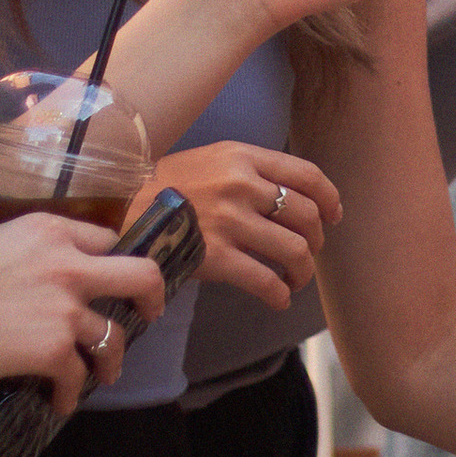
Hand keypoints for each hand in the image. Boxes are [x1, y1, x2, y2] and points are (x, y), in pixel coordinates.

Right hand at [0, 216, 167, 418]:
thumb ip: (2, 246)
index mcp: (50, 230)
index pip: (104, 241)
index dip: (106, 262)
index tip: (107, 280)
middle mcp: (69, 263)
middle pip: (140, 276)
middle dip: (151, 296)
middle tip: (149, 312)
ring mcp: (65, 308)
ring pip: (113, 337)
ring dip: (110, 359)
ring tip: (103, 373)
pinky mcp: (52, 349)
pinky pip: (78, 377)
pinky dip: (71, 395)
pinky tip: (60, 403)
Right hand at [152, 143, 341, 308]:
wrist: (120, 211)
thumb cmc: (166, 187)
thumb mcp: (212, 159)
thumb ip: (249, 170)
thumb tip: (290, 194)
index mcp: (243, 157)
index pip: (307, 175)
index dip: (330, 198)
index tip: (335, 215)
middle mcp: (241, 185)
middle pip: (307, 215)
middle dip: (317, 239)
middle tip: (309, 252)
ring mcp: (230, 221)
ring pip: (294, 250)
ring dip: (303, 271)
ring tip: (296, 279)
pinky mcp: (216, 258)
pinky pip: (265, 281)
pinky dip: (280, 294)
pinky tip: (278, 298)